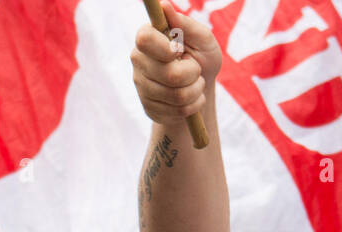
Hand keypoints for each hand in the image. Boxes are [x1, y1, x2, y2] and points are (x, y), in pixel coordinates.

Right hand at [131, 1, 222, 128]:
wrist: (201, 89)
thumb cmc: (202, 57)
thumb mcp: (202, 38)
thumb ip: (184, 24)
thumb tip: (163, 6)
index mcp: (148, 39)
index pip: (144, 39)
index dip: (165, 48)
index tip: (179, 50)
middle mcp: (139, 63)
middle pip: (168, 74)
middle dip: (192, 73)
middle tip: (195, 69)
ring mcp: (142, 87)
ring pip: (176, 95)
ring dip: (196, 90)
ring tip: (195, 84)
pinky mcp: (149, 108)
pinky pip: (177, 111)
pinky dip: (193, 105)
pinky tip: (191, 99)